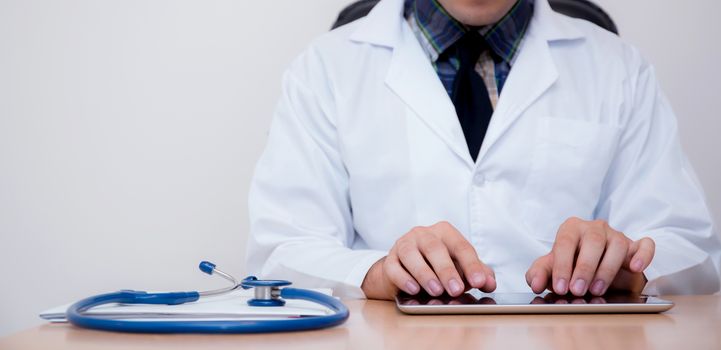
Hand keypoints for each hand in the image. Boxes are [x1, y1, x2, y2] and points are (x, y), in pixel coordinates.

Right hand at [361, 221, 495, 299]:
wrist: (404, 272)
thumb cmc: (436, 267)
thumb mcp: (459, 268)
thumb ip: (477, 273)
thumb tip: (489, 282)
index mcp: (444, 232)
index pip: (461, 246)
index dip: (471, 265)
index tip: (479, 282)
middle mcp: (423, 234)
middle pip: (435, 249)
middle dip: (447, 271)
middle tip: (457, 290)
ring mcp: (403, 245)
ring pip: (411, 255)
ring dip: (425, 274)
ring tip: (436, 291)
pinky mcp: (389, 260)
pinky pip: (394, 267)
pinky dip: (404, 279)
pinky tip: (414, 289)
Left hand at [525, 217, 653, 295]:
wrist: (596, 271)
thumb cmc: (571, 267)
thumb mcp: (552, 270)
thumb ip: (539, 274)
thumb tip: (534, 283)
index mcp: (571, 229)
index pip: (565, 242)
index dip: (562, 265)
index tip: (560, 287)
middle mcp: (594, 228)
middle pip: (592, 242)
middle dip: (584, 268)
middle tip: (578, 290)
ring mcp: (617, 235)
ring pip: (617, 245)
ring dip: (607, 269)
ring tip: (597, 289)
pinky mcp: (636, 246)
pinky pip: (644, 245)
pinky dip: (643, 255)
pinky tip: (635, 268)